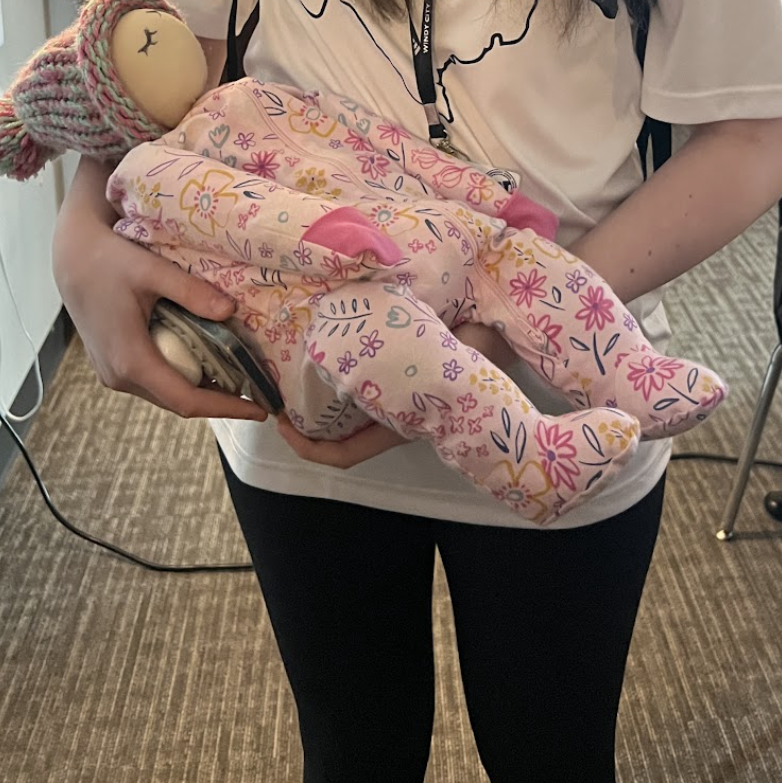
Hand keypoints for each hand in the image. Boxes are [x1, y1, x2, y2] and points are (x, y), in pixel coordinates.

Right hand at [53, 160, 267, 423]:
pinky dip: (182, 375)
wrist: (72, 257)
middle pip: (177, 400)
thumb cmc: (110, 260)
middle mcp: (119, 377)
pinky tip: (205, 360)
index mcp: (130, 361)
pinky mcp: (111, 364)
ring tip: (238, 376)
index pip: (187, 400)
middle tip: (256, 388)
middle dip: (219, 399)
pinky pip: (153, 380)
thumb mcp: (153, 271)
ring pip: (164, 392)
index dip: (226, 407)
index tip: (259, 409)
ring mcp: (112, 373)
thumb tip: (231, 312)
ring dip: (200, 388)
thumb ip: (191, 293)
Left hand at [274, 320, 514, 469]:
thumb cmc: (480, 352)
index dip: (307, 449)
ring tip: (295, 362)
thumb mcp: (448, 349)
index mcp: (399, 422)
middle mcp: (393, 416)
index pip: (344, 455)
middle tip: (276, 384)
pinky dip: (342, 374)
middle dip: (304, 417)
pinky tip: (331, 342)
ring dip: (321, 395)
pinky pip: (361, 386)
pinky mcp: (399, 381)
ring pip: (347, 411)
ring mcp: (396, 400)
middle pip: (338, 434)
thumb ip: (416, 343)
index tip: (279, 423)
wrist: (506, 340)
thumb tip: (375, 327)